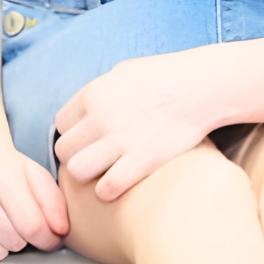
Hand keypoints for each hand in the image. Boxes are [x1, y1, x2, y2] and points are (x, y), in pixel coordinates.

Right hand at [0, 148, 68, 260]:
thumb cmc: (9, 172)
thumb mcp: (37, 177)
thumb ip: (54, 204)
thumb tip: (59, 233)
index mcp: (4, 179)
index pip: (33, 227)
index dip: (48, 239)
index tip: (50, 238)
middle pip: (14, 243)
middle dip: (24, 239)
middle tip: (18, 221)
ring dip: (4, 245)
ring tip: (1, 224)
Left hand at [53, 50, 214, 200]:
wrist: (203, 87)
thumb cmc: (166, 76)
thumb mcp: (123, 72)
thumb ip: (100, 91)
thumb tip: (87, 106)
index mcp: (93, 94)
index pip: (61, 123)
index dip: (74, 133)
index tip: (89, 138)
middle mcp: (100, 117)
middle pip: (64, 150)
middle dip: (76, 156)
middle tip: (95, 159)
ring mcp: (120, 140)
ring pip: (77, 171)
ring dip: (88, 176)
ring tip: (103, 173)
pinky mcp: (142, 161)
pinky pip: (106, 188)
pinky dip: (109, 191)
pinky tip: (119, 185)